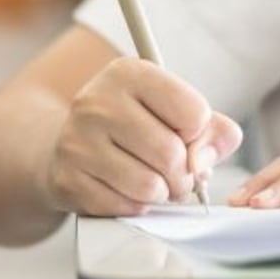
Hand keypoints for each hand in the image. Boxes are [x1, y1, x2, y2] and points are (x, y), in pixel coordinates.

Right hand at [43, 58, 242, 216]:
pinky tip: (126, 189)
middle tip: (176, 173)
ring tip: (154, 182)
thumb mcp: (173, 110)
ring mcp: (77, 141)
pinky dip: (136, 205)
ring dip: (162, 192)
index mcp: (128, 73)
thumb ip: (212, 130)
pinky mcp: (68, 178)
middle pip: (171, 154)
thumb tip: (203, 161)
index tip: (184, 134)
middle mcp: (97, 101)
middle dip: (184, 174)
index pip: (194, 112)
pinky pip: (124, 206)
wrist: (72, 145)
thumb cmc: (133, 126)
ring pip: (149, 185)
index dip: (198, 133)